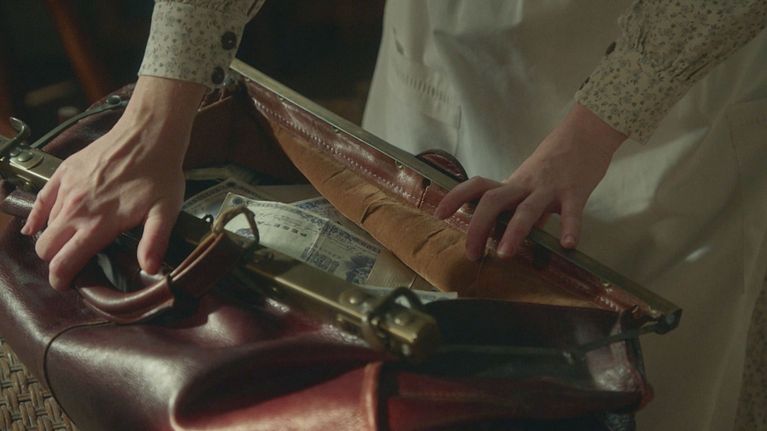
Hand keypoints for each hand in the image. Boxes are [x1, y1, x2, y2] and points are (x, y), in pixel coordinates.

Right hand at [21, 76, 206, 289]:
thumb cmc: (160, 174)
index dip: (61, 279)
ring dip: (53, 238)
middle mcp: (76, 210)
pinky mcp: (64, 172)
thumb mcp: (165, 212)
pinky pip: (41, 200)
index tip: (67, 284)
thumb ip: (154, 242)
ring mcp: (67, 190)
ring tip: (69, 242)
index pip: (64, 262)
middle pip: (46, 248)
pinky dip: (37, 215)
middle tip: (71, 263)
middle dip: (55, 261)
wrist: (148, 134)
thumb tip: (149, 269)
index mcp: (97, 225)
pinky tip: (38, 224)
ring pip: (44, 226)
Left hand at [434, 103, 626, 260]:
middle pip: (494, 200)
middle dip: (479, 226)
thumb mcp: (529, 185)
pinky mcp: (575, 191)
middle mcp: (525, 185)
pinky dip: (570, 227)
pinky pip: (572, 211)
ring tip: (504, 254)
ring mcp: (550, 188)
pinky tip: (568, 245)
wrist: (585, 135)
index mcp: (512, 183)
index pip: (477, 186)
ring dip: (514, 232)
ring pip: (528, 209)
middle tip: (471, 253)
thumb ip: (516, 209)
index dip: (456, 197)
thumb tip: (500, 235)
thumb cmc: (553, 165)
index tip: (439, 214)